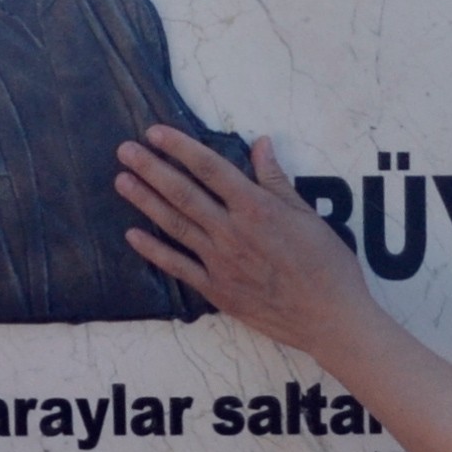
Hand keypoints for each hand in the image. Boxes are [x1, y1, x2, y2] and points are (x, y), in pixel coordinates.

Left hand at [116, 127, 376, 357]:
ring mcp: (221, 262)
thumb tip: (261, 143)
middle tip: (124, 150)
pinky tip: (132, 235)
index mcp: (257, 208)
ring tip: (122, 181)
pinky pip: (178, 266)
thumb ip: (276, 180)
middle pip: (183, 193)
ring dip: (145, 202)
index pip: (210, 168)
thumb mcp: (308, 215)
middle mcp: (232, 232)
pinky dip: (153, 251)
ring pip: (175, 225)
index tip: (155, 132)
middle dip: (151, 169)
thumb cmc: (328, 265)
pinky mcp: (217, 290)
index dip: (180, 148)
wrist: (330, 318)